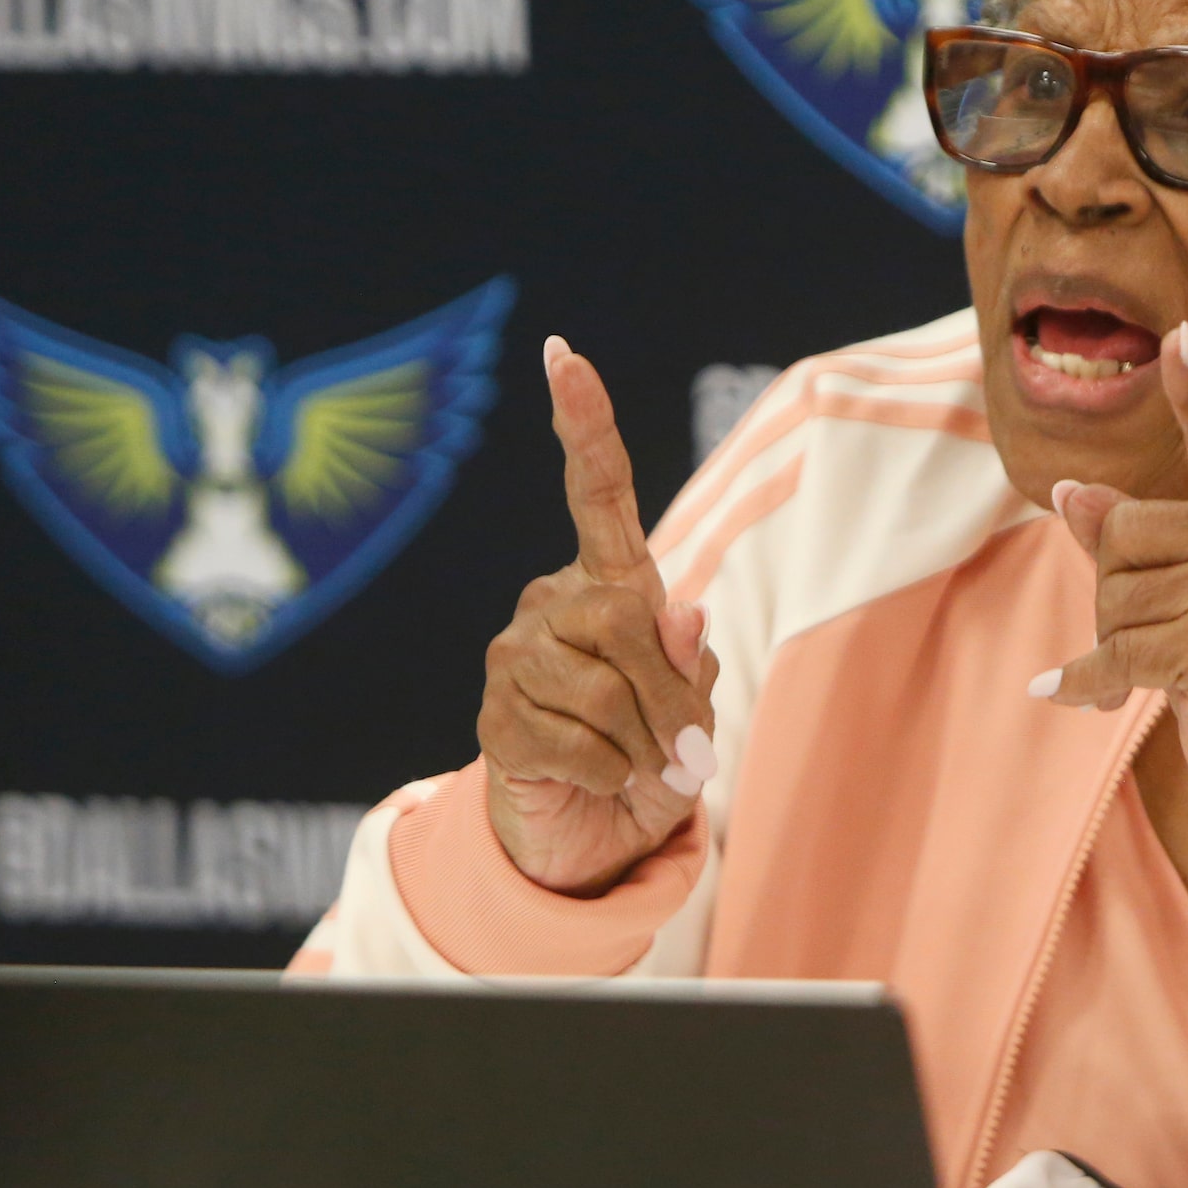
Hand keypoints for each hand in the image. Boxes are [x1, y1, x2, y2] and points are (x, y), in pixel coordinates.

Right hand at [478, 337, 720, 895]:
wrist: (598, 834)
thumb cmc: (655, 755)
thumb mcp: (695, 710)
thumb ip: (693, 662)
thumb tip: (685, 611)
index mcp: (610, 585)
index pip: (598, 491)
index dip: (584, 423)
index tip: (562, 353)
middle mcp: (553, 605)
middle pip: (625, 624)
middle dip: (672, 698)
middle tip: (683, 747)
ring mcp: (513, 656)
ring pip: (600, 691)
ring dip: (643, 744)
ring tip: (638, 762)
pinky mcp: (492, 717)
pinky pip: (572, 742)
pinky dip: (610, 774)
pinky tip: (601, 779)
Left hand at [1030, 323, 1187, 809]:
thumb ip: (1141, 532)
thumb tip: (1070, 491)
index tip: (1178, 336)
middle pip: (1121, 532)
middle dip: (1116, 589)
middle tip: (1163, 631)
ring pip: (1112, 597)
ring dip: (1116, 642)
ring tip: (1167, 666)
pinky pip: (1115, 653)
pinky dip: (1080, 679)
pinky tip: (1050, 689)